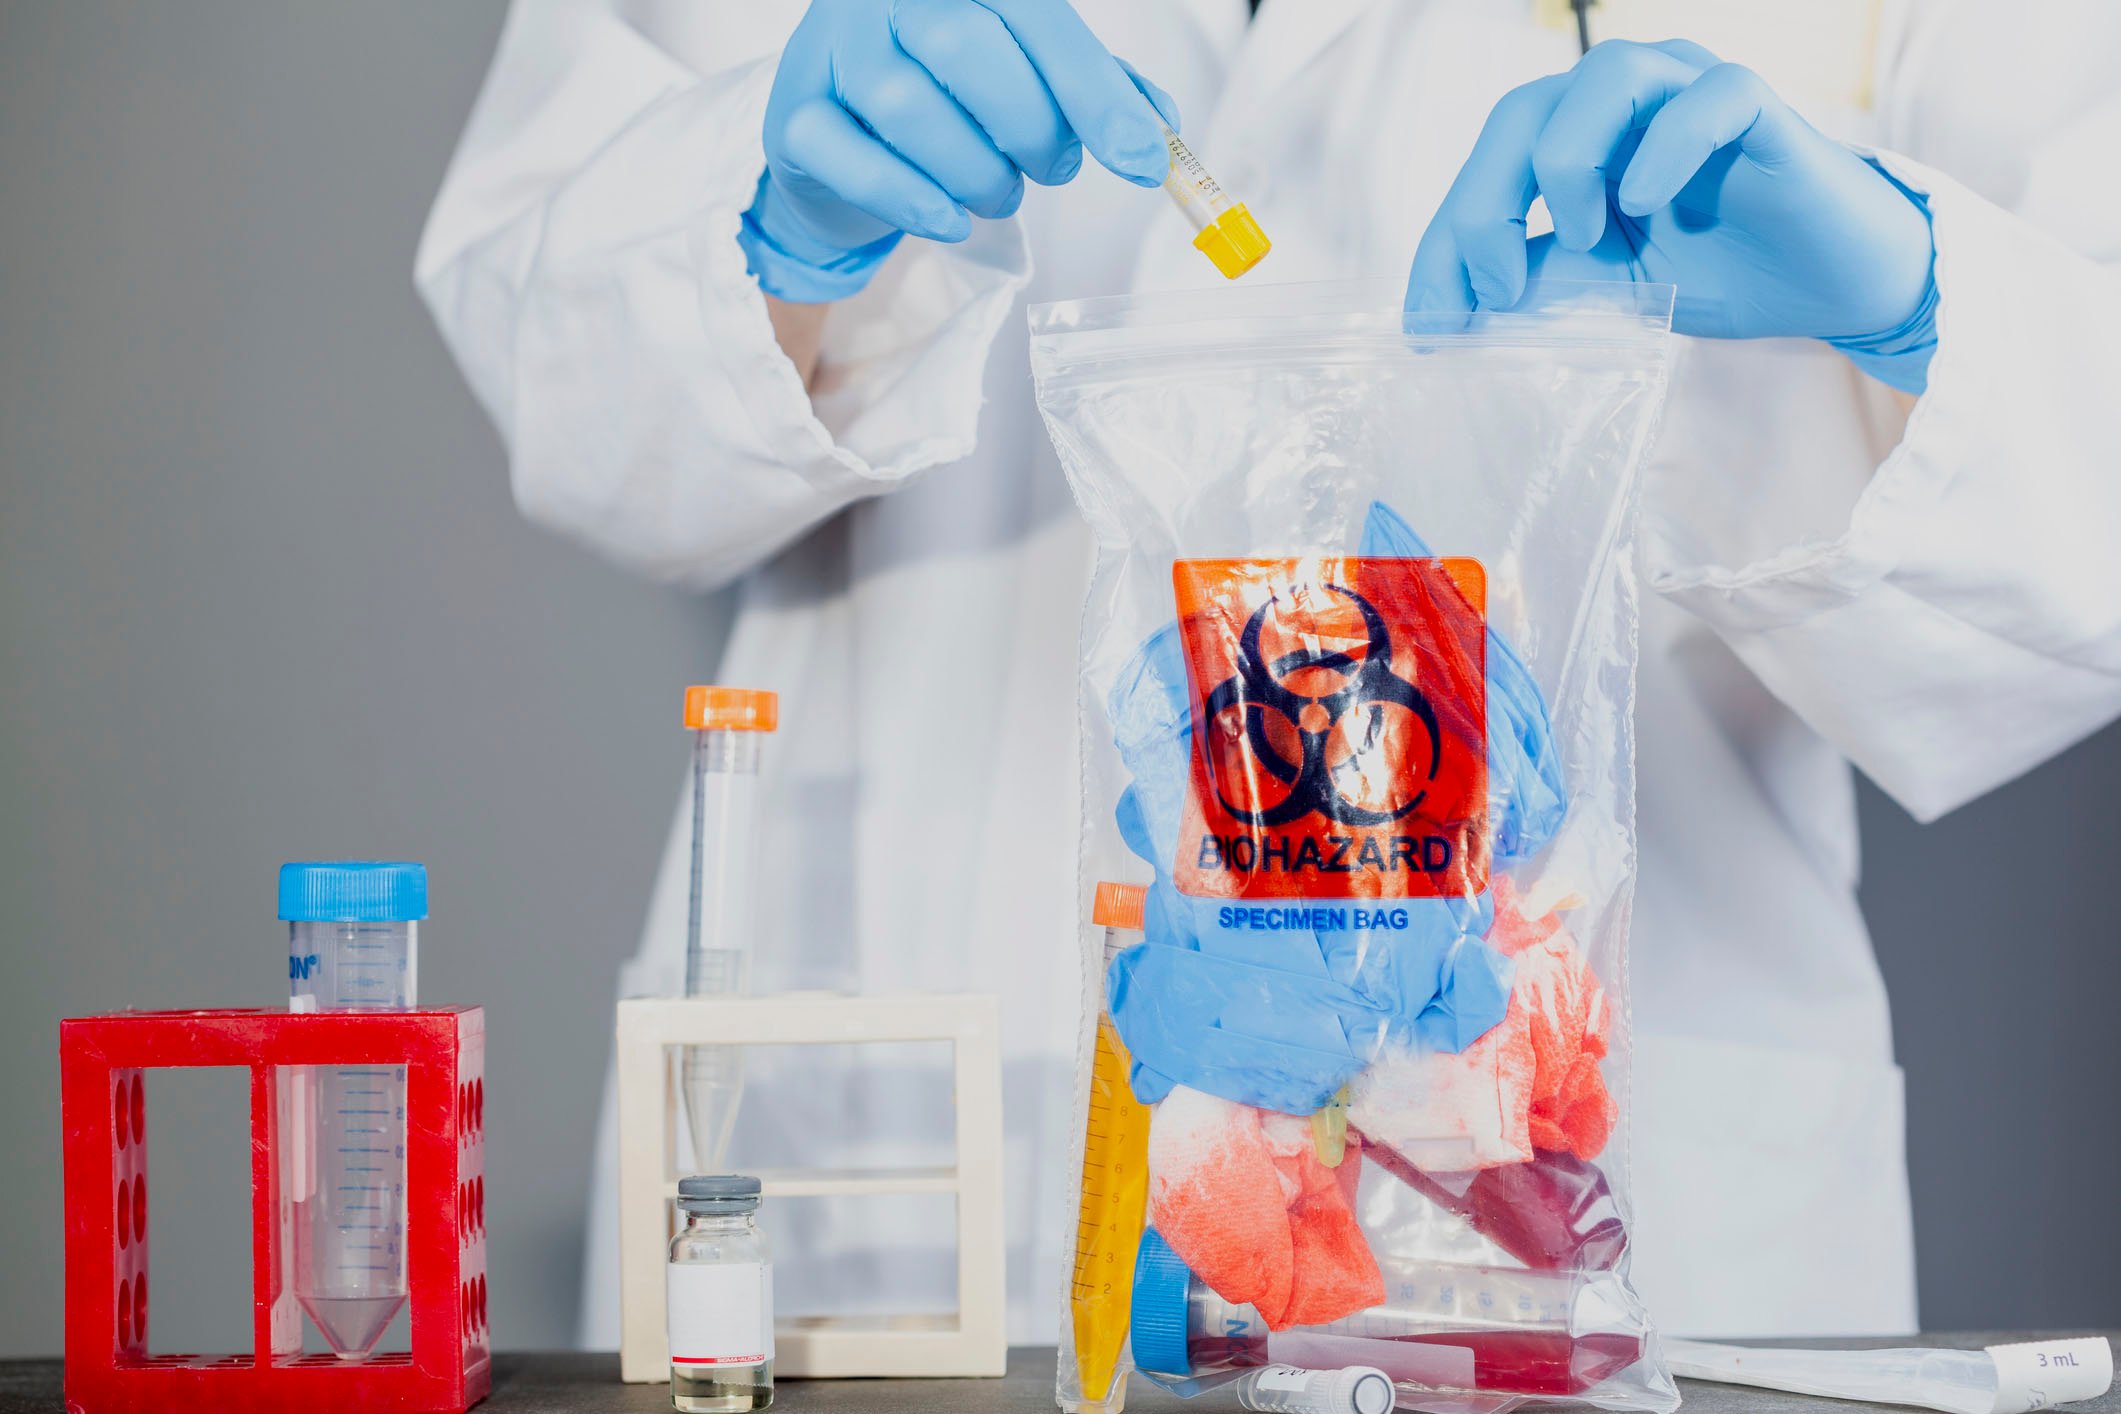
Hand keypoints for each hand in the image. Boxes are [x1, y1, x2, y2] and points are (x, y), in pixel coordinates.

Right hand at [743, 0, 1177, 301]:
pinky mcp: (793, 119)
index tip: (1142, 159)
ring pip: (909, 108)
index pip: (1034, 15)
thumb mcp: (1028, 81)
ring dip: (976, 173)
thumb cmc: (948, 102)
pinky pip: (857, 161)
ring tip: (997, 193)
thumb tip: (1158, 130)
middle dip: (1029, 128)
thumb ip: (1093, 92)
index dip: (1093, 91)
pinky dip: (914, 201)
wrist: (843, 149)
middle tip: (1051, 169)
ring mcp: (829, 51)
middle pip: (965, 48)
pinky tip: (948, 218)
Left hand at [1407, 40, 1937, 389]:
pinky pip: (1709, 97)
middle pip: (1524, 112)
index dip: (1445, 242)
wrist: (1827, 284)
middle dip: (1486, 202)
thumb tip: (1450, 320)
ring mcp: (1691, 91)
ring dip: (1569, 160)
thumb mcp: (1605, 292)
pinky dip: (1666, 146)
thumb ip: (1537, 288)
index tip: (1431, 326)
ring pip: (1604, 76)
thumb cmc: (1716, 270)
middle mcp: (1625, 100)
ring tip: (1585, 239)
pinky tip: (1646, 206)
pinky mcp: (1760, 107)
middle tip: (1498, 283)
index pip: (1486, 168)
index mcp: (1577, 137)